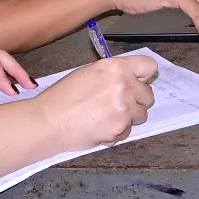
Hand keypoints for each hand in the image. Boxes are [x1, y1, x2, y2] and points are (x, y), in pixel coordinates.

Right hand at [40, 53, 158, 149]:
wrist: (48, 121)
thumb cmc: (64, 96)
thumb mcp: (89, 72)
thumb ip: (114, 74)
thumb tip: (131, 78)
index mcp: (116, 67)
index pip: (149, 66)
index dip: (144, 76)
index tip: (139, 82)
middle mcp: (125, 85)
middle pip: (149, 95)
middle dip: (137, 100)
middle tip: (118, 104)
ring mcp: (124, 108)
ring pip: (141, 115)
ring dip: (128, 117)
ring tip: (106, 116)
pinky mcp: (120, 128)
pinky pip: (128, 131)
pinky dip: (117, 131)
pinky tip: (100, 127)